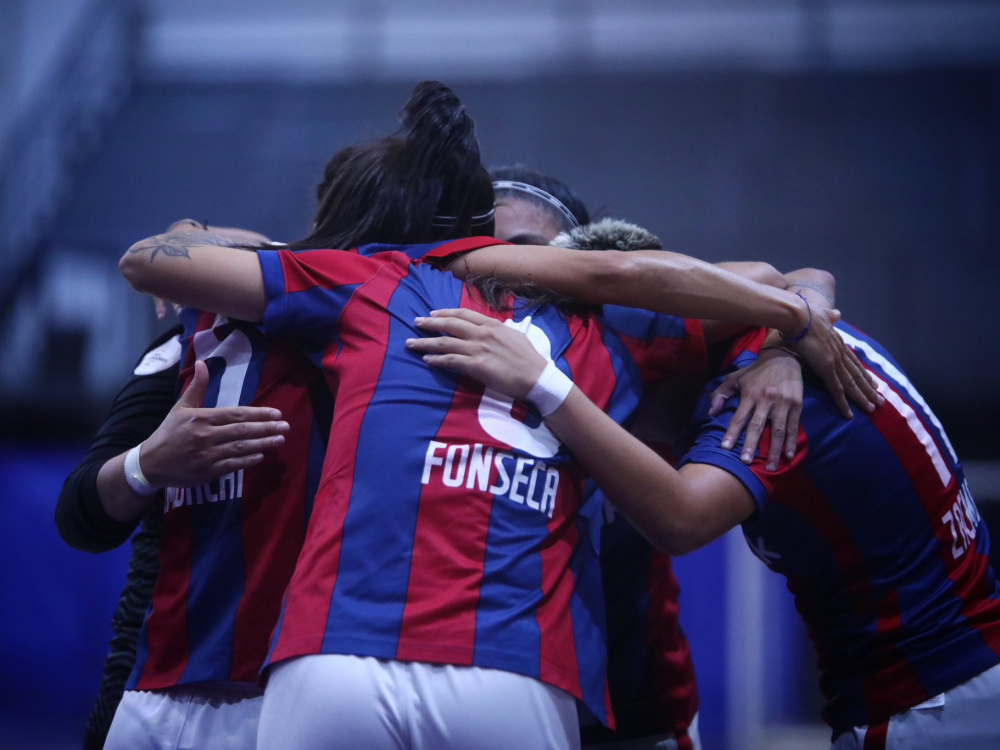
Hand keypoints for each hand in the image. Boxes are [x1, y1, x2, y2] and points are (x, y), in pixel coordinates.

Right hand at [139, 360, 288, 486]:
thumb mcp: (180, 407)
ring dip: (262, 444)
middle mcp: (206, 436)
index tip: (276, 414)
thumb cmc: (168, 432)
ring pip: (240, 448)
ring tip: (280, 440)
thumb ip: (197, 387)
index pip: (235, 414)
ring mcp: (207, 455)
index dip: (257, 413)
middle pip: (241, 431)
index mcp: (201, 418)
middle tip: (286, 427)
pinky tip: (261, 456)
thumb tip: (203, 363)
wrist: (150, 463)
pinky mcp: (207, 472)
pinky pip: (231, 465)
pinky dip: (247, 461)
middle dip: (265, 428)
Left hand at [406, 308, 546, 398]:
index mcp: (492, 325)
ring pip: (445, 342)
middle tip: (416, 322)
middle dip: (430, 323)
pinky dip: (436, 360)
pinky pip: (450, 361)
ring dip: (426, 342)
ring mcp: (478, 349)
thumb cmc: (529, 358)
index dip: (445, 313)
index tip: (433, 313)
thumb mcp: (515, 335)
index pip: (463, 314)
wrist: (537, 377)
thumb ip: (500, 330)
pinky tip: (426, 360)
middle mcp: (483, 334)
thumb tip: (494, 326)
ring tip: (411, 343)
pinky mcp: (477, 366)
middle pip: (449, 324)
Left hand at [710, 349, 802, 469]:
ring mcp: (783, 403)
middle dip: (751, 445)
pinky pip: (793, 426)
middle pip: (757, 426)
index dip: (732, 433)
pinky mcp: (797, 405)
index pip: (739, 417)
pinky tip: (788, 456)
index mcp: (750, 394)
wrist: (784, 358)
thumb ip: (720, 394)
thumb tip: (711, 412)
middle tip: (745, 461)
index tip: (725, 448)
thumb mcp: (734, 378)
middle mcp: (766, 399)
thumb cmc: (755, 372)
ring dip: (774, 450)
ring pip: (777, 430)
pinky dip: (791, 442)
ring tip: (770, 467)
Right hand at [792, 307, 882, 417]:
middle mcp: (841, 353)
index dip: (864, 373)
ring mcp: (835, 362)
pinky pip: (836, 390)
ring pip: (852, 384)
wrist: (798, 316)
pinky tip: (849, 414)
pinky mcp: (826, 369)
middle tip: (880, 401)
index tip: (874, 383)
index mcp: (838, 342)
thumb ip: (830, 316)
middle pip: (858, 375)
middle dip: (869, 389)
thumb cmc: (804, 314)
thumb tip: (837, 313)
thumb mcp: (822, 314)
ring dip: (863, 397)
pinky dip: (844, 403)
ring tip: (873, 408)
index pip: (854, 361)